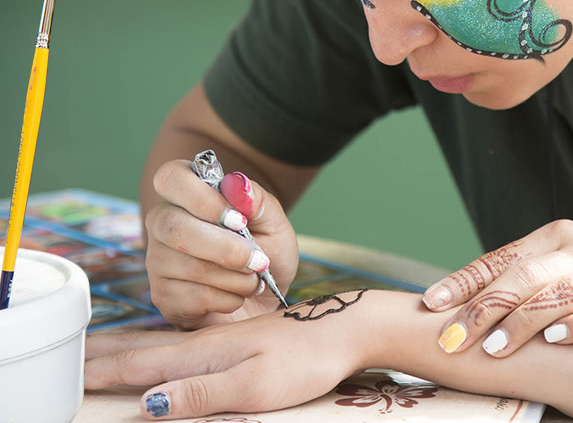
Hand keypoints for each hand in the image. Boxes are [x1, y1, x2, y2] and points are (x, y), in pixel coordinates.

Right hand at [85, 294, 365, 419]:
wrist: (346, 327)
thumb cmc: (306, 359)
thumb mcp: (255, 385)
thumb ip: (201, 394)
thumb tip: (147, 404)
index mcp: (205, 352)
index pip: (141, 362)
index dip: (102, 371)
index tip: (66, 373)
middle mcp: (207, 342)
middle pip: (144, 347)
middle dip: (104, 354)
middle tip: (68, 358)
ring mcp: (223, 338)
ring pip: (162, 342)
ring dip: (126, 346)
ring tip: (100, 349)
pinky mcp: (238, 340)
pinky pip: (183, 342)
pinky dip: (157, 344)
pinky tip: (160, 347)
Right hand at [144, 159, 298, 328]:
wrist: (266, 302)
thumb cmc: (266, 255)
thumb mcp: (274, 224)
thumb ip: (257, 200)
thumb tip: (235, 181)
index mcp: (187, 197)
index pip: (171, 177)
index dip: (202, 197)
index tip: (239, 219)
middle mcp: (164, 225)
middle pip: (174, 226)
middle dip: (226, 247)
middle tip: (258, 260)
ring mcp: (159, 262)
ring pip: (190, 266)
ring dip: (236, 277)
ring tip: (254, 278)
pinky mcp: (164, 297)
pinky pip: (194, 297)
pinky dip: (229, 298)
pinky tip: (236, 295)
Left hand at [423, 220, 572, 355]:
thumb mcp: (571, 264)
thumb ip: (527, 278)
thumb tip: (467, 301)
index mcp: (559, 237)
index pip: (501, 260)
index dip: (464, 282)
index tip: (431, 305)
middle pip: (523, 279)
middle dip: (482, 310)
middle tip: (452, 338)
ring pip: (559, 295)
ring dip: (522, 322)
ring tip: (493, 348)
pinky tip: (556, 339)